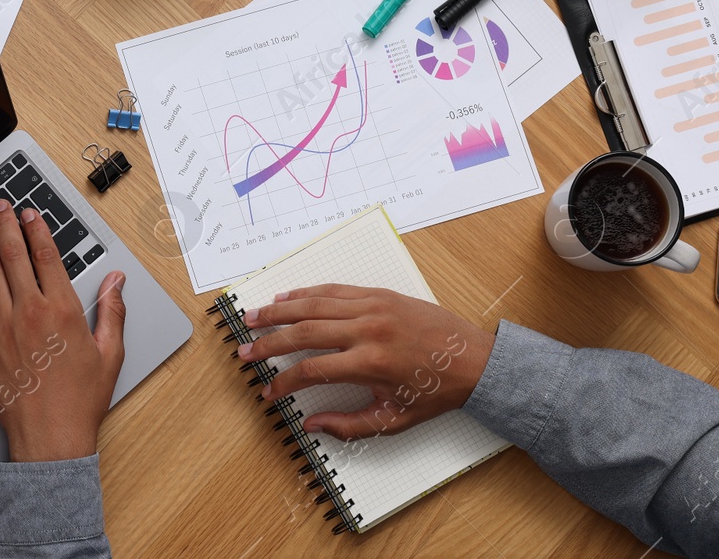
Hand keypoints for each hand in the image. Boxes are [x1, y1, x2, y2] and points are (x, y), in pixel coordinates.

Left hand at [0, 198, 125, 461]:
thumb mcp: (110, 354)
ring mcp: (4, 325)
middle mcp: (31, 312)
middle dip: (6, 225)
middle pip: (15, 255)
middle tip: (0, 204)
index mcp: (63, 310)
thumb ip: (112, 312)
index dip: (37, 230)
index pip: (47, 257)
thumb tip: (116, 282)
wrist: (50, 437)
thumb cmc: (79, 401)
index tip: (30, 214)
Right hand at [237, 284, 493, 441]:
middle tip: (244, 349)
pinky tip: (286, 298)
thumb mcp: (396, 419)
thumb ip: (351, 426)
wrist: (474, 359)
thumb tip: (314, 427)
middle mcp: (368, 330)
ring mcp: (373, 307)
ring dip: (278, 311)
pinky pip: (334, 290)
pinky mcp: (379, 294)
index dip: (283, 384)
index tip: (269, 393)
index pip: (311, 371)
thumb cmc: (437, 390)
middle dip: (268, 342)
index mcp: (371, 363)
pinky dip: (306, 293)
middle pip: (303, 332)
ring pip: (313, 305)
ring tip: (252, 317)